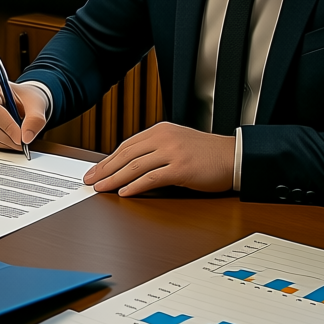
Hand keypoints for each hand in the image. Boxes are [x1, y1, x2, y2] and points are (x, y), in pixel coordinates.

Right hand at [0, 80, 48, 151]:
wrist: (25, 102)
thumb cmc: (28, 99)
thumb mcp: (37, 104)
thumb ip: (35, 119)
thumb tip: (26, 138)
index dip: (7, 126)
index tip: (21, 138)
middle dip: (7, 137)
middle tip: (24, 142)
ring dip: (6, 142)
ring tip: (21, 138)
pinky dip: (2, 144)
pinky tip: (13, 139)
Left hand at [83, 122, 235, 196]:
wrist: (232, 156)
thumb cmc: (206, 153)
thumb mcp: (177, 142)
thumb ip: (156, 148)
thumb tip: (131, 164)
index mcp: (160, 130)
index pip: (127, 145)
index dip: (108, 159)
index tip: (95, 170)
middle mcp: (164, 138)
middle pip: (126, 155)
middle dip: (105, 169)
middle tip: (90, 180)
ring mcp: (172, 152)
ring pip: (135, 166)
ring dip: (114, 178)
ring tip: (101, 187)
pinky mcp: (180, 168)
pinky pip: (152, 178)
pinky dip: (136, 186)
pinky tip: (124, 192)